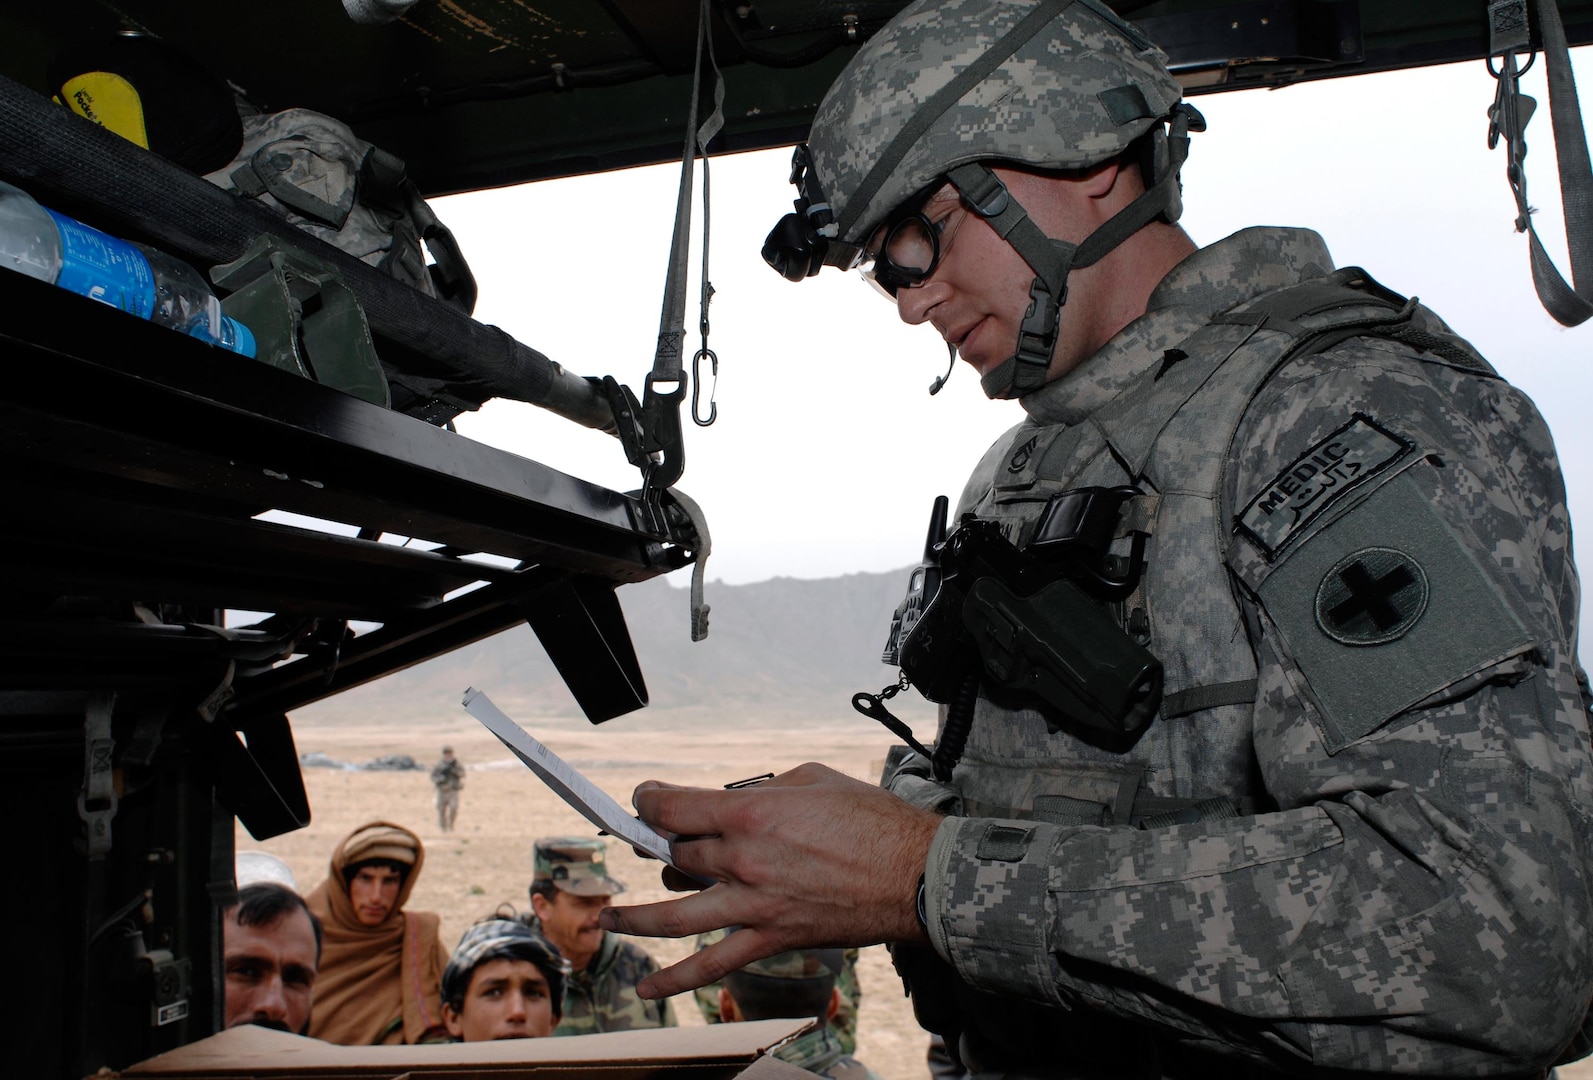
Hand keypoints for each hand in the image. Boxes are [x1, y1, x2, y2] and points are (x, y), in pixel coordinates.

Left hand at [599, 762, 941, 997]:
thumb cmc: (872, 820)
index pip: (673, 808)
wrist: (915, 874)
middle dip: (661, 844)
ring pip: (673, 915)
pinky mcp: (770, 939)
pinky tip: (646, 990)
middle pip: (676, 854)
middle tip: (656, 840)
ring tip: (610, 918)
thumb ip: (764, 790)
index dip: (648, 801)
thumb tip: (736, 801)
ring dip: (634, 917)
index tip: (645, 800)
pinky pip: (711, 965)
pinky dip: (675, 982)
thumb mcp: (812, 780)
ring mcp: (753, 905)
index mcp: (750, 813)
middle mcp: (742, 860)